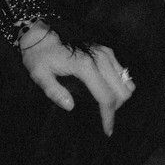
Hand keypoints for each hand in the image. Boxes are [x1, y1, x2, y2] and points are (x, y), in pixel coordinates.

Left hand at [20, 22, 134, 135]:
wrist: (39, 33)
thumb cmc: (38, 55)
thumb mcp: (39, 75)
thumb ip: (53, 91)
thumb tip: (71, 107)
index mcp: (85, 66)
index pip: (106, 97)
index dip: (109, 116)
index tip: (107, 130)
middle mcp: (100, 58)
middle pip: (122, 91)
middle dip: (115, 107)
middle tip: (103, 116)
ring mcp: (105, 52)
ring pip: (127, 81)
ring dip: (119, 96)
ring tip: (105, 104)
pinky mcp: (105, 50)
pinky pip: (122, 72)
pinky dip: (119, 84)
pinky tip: (105, 89)